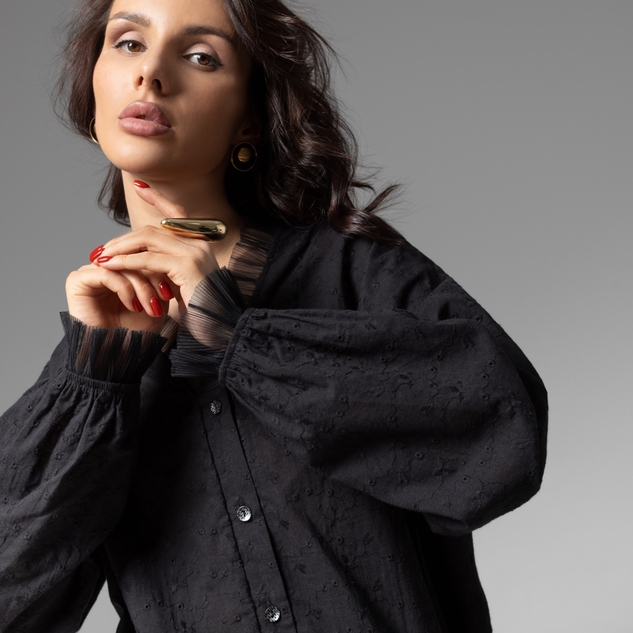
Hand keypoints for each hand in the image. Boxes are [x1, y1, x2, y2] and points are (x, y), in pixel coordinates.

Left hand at [66, 185, 219, 331]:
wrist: (223, 328)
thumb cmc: (203, 312)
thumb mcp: (181, 284)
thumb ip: (166, 268)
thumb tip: (141, 260)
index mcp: (201, 245)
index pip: (177, 214)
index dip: (158, 197)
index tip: (139, 185)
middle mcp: (200, 243)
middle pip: (155, 229)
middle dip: (125, 238)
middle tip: (102, 249)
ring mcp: (195, 252)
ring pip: (149, 239)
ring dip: (121, 248)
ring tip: (102, 257)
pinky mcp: (187, 266)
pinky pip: (149, 259)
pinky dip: (127, 262)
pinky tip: (112, 266)